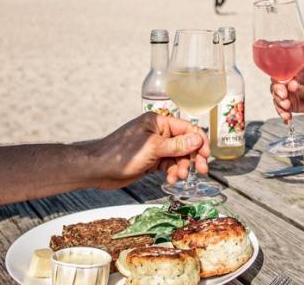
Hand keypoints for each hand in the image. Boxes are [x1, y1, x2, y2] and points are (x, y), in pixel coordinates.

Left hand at [87, 113, 209, 188]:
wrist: (97, 169)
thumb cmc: (121, 153)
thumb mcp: (152, 149)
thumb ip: (176, 145)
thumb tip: (198, 139)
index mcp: (158, 122)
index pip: (186, 128)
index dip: (198, 141)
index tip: (206, 156)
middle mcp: (158, 132)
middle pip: (184, 144)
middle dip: (192, 157)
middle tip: (201, 171)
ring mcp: (155, 147)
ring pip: (178, 156)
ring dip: (182, 167)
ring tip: (178, 178)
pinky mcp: (151, 161)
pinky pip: (169, 165)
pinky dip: (172, 172)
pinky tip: (170, 180)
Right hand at [271, 64, 303, 123]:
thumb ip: (302, 85)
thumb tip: (290, 84)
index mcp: (295, 71)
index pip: (280, 74)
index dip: (278, 83)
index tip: (283, 92)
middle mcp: (291, 81)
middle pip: (276, 88)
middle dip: (278, 97)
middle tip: (286, 103)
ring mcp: (292, 93)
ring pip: (278, 100)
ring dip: (280, 107)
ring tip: (287, 113)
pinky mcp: (294, 104)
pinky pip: (284, 109)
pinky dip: (284, 114)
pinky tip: (287, 119)